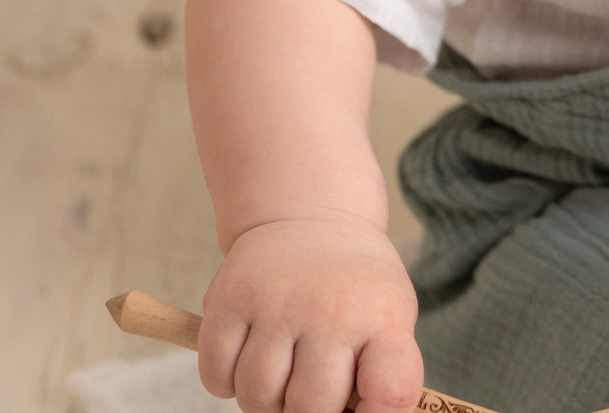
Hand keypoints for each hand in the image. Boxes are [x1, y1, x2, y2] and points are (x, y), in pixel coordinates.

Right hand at [197, 212, 422, 412]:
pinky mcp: (230, 298)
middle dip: (305, 412)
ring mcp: (277, 302)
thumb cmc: (354, 289)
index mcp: (383, 317)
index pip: (393, 390)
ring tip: (280, 373)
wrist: (312, 216)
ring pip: (257, 396)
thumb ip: (379, 376)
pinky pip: (216, 376)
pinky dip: (226, 382)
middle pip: (310, 407)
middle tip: (309, 391)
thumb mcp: (388, 318)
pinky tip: (248, 359)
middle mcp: (331, 309)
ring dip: (264, 400)